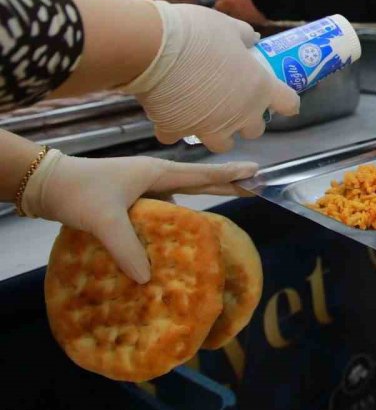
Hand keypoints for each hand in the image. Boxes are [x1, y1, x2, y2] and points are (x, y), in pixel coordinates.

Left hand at [21, 150, 257, 283]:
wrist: (46, 183)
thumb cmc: (79, 192)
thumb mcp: (104, 220)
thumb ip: (128, 248)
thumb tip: (149, 278)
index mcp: (155, 173)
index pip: (201, 175)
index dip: (228, 176)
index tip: (255, 172)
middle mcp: (153, 177)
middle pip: (198, 181)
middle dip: (225, 184)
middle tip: (254, 186)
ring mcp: (142, 187)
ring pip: (179, 195)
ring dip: (201, 200)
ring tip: (225, 205)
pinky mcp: (131, 199)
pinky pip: (161, 209)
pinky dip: (174, 218)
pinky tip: (177, 234)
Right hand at [122, 0, 298, 152]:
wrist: (153, 47)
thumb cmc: (198, 33)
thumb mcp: (229, 26)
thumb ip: (243, 37)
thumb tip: (252, 39)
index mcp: (259, 88)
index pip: (288, 104)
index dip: (286, 102)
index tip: (280, 101)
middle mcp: (239, 114)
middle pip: (254, 130)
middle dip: (247, 121)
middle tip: (235, 104)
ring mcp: (209, 127)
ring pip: (222, 143)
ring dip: (217, 132)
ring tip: (205, 116)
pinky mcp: (178, 131)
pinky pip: (178, 136)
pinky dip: (175, 128)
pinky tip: (169, 113)